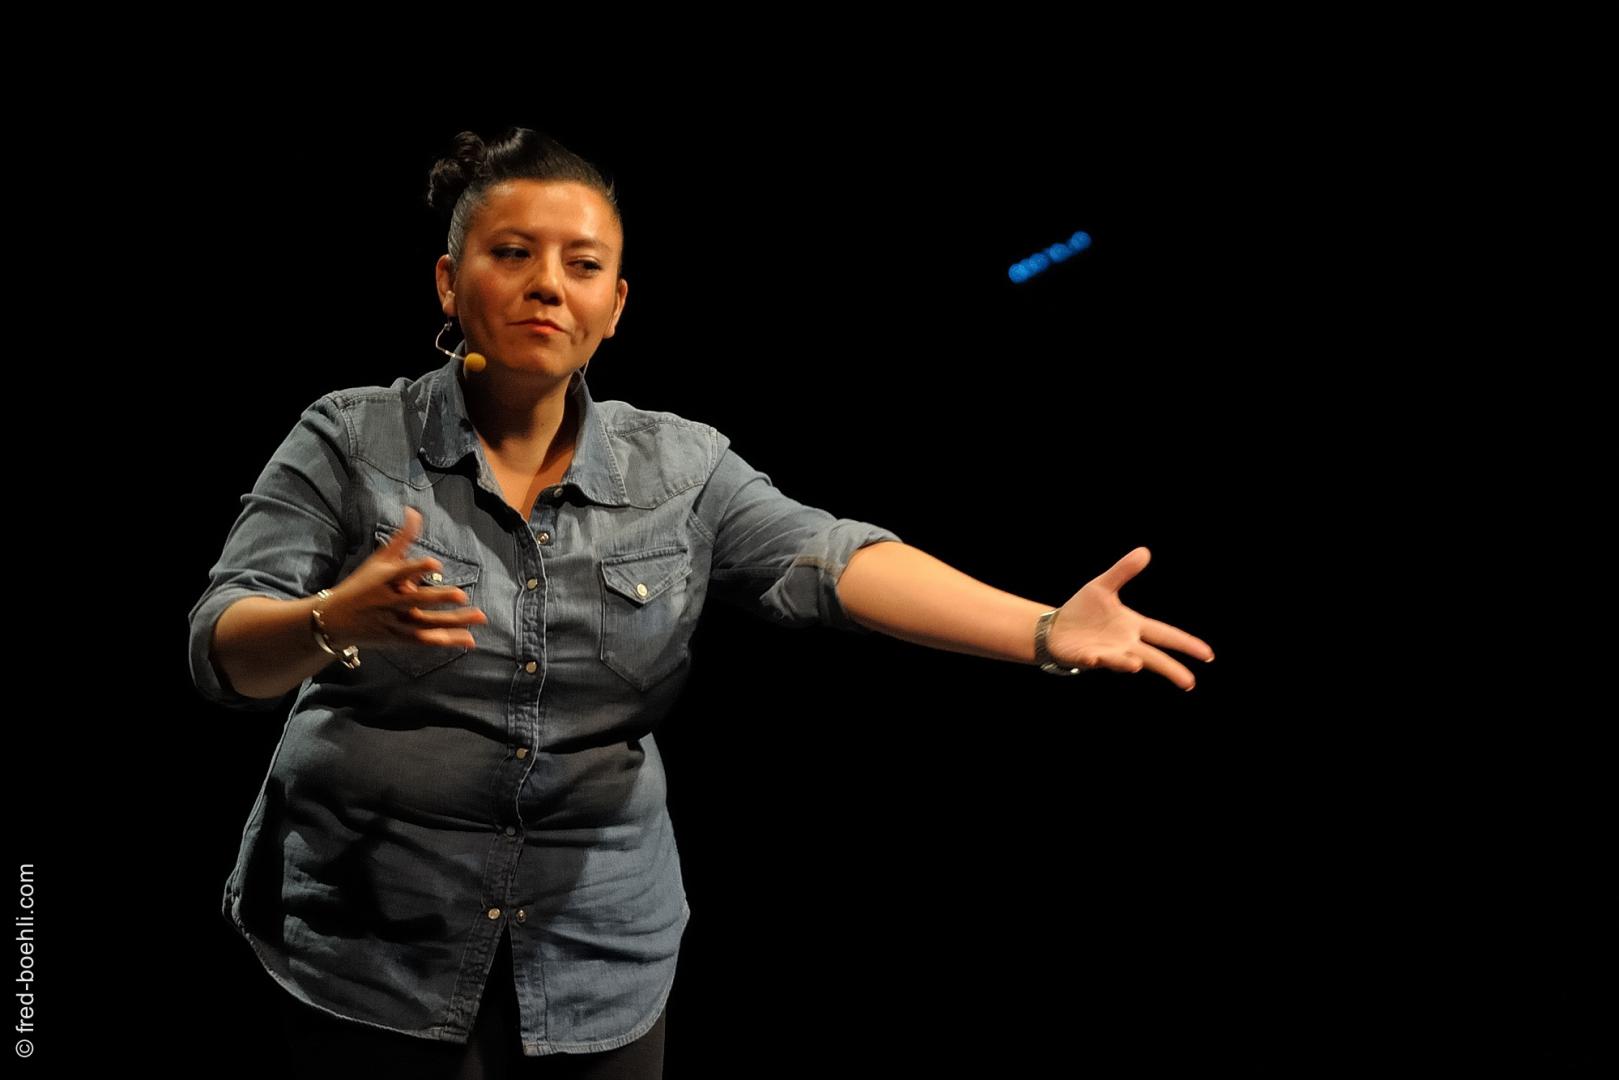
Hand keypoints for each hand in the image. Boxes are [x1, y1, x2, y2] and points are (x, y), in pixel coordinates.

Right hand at [319, 506, 487, 649]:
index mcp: (385, 580)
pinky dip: (444, 640)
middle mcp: (391, 602)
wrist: (334, 620)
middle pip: (416, 601)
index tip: (434, 564)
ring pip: (427, 623)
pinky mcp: (399, 638)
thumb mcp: (380, 561)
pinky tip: (467, 639)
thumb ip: (402, 538)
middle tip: (461, 595)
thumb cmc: (363, 585)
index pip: (402, 572)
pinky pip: (425, 640)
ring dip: (453, 622)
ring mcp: (395, 622)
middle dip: (437, 598)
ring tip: (479, 617)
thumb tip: (414, 511)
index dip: (417, 568)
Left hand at [1046, 547, 1213, 690]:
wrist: (1055, 627)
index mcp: (1133, 626)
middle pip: (1153, 657)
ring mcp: (1106, 653)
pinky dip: (1094, 659)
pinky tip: (1093, 658)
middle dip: (1171, 669)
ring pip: (1121, 660)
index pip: (1165, 635)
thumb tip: (1144, 551)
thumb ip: (1123, 571)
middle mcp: (1124, 644)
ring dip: (1128, 662)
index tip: (1207, 654)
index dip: (1185, 643)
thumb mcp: (1103, 586)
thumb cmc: (1084, 611)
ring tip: (1137, 665)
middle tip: (1189, 683)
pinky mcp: (1085, 657)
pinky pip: (1091, 659)